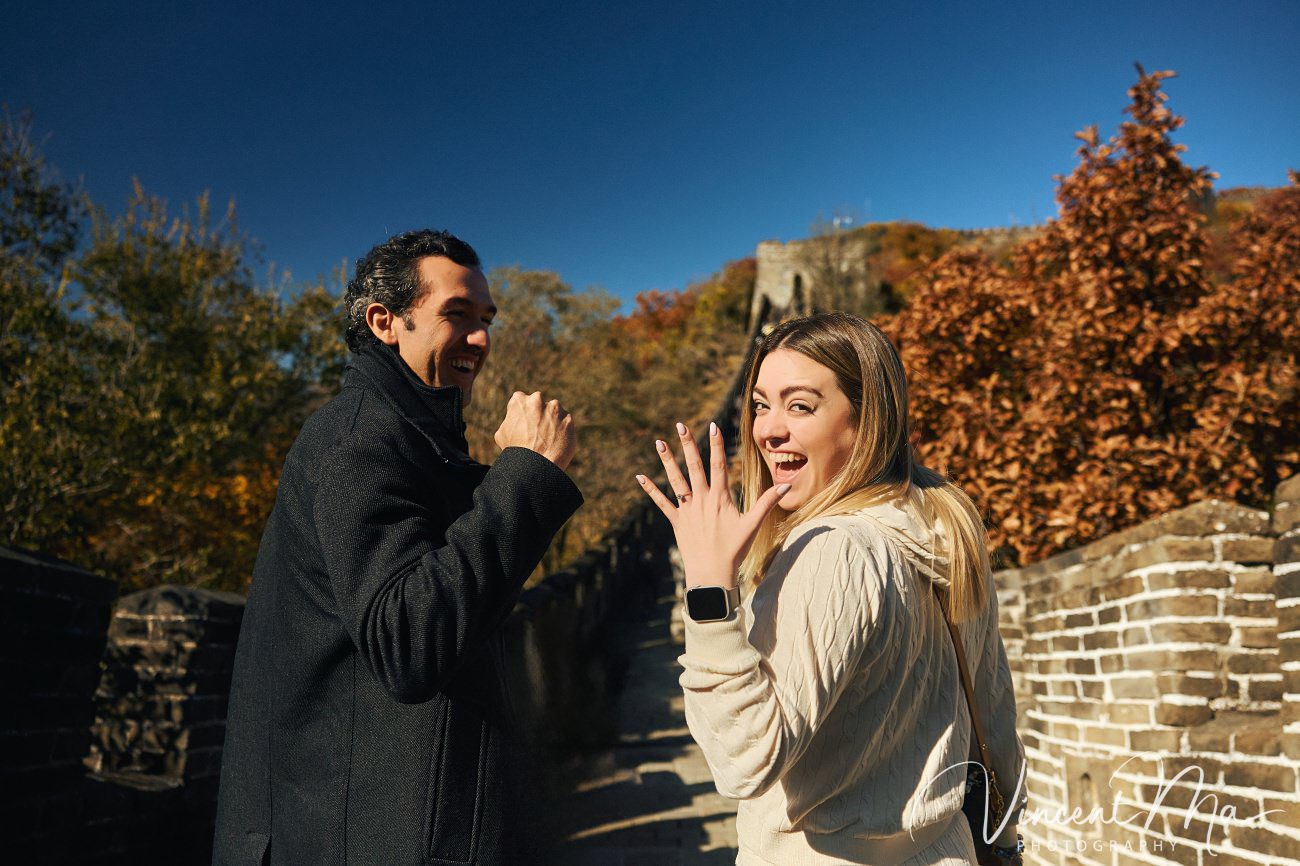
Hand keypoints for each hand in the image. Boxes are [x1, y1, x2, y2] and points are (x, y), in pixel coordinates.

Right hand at [494, 391, 576, 470]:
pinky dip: (562, 431)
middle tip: (536, 432)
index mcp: (519, 400)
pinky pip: (566, 424)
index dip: (523, 413)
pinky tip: (555, 443)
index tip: (524, 423)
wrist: (536, 466)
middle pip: (539, 403)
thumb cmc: (516, 451)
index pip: (521, 400)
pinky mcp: (568, 420)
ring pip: (555, 412)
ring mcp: (555, 409)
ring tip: (546, 440)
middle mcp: (537, 399)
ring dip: (552, 421)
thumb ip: (509, 420)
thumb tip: (514, 419)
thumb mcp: (502, 434)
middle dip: (539, 414)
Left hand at [635, 421, 787, 587]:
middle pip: (694, 467)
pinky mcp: (677, 521)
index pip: (718, 465)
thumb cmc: (735, 550)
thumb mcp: (753, 525)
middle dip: (688, 444)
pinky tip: (640, 477)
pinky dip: (651, 490)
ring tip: (659, 443)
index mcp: (720, 498)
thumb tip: (787, 485)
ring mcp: (687, 510)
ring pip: (676, 480)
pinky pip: (661, 503)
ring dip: (667, 461)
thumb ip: (768, 502)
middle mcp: (701, 500)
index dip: (716, 444)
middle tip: (680, 425)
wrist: (712, 574)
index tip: (713, 426)